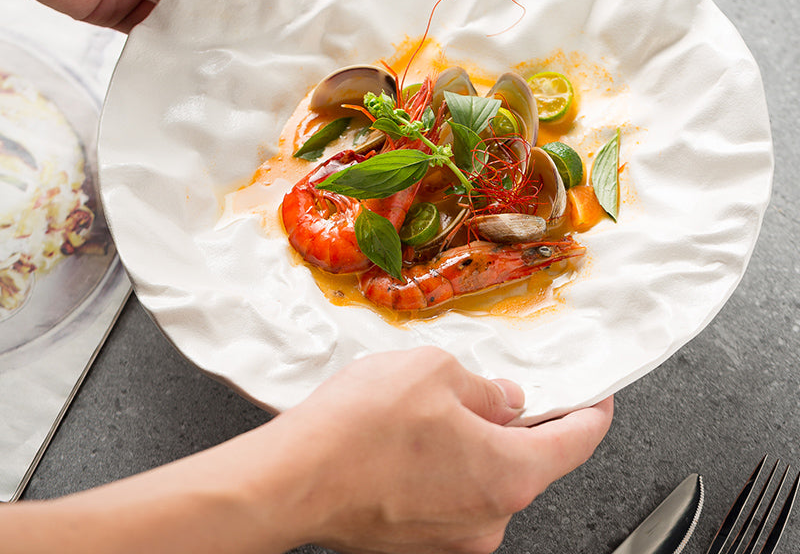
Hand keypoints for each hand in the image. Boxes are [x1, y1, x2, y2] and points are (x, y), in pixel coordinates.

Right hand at [2, 347, 611, 553]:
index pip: (576, 441)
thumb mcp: (436, 371)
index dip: (590, 411)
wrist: (292, 480)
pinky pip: (448, 493)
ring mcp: (452, 536)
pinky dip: (441, 464)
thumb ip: (486, 386)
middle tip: (481, 386)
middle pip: (525, 460)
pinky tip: (404, 438)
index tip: (596, 396)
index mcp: (509, 473)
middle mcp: (489, 516)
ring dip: (468, 441)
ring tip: (424, 409)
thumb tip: (504, 399)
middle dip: (511, 420)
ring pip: (482, 476)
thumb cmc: (361, 427)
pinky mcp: (416, 540)